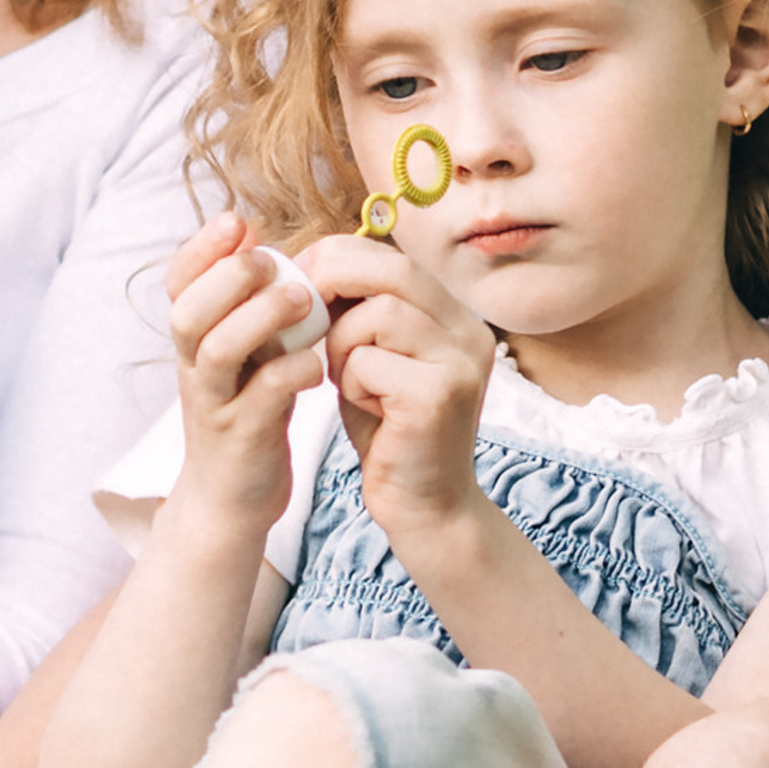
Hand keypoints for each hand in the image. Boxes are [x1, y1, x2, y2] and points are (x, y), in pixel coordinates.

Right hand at [164, 210, 328, 535]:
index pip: (178, 283)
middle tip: (270, 260)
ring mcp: (215, 404)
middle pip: (188, 312)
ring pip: (217, 351)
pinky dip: (290, 374)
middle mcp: (195, 368)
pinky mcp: (242, 438)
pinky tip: (317, 365)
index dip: (201, 248)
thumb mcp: (239, 352)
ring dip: (258, 318)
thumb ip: (244, 301)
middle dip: (228, 277)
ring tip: (301, 301)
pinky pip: (261, 399)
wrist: (229, 500)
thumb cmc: (245, 411)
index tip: (238, 221)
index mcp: (194, 341)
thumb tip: (254, 234)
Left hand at [300, 230, 495, 543]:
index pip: (395, 258)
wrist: (425, 509)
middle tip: (300, 311)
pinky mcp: (440, 395)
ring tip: (347, 380)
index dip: (339, 258)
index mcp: (456, 317)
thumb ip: (357, 314)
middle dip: (334, 281)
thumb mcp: (373, 359)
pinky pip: (370, 361)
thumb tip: (311, 262)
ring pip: (379, 313)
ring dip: (343, 344)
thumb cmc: (390, 433)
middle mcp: (469, 331)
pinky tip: (365, 410)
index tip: (300, 280)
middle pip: (395, 271)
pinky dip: (351, 382)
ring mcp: (461, 362)